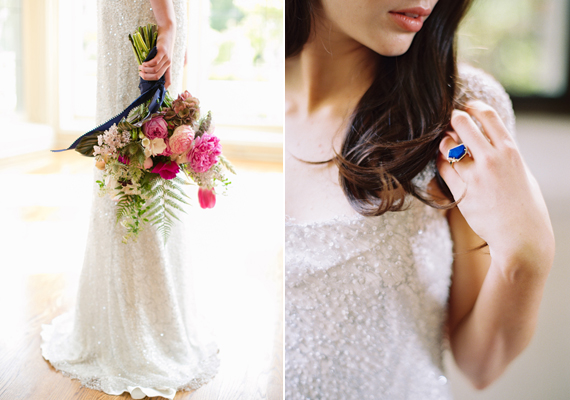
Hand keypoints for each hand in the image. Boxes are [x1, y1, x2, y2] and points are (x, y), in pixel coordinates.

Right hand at [138, 26, 174, 87]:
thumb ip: (155, 64)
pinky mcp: (163, 52)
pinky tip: (143, 63)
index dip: (163, 88)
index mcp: (168, 67)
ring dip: (146, 71)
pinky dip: (147, 64)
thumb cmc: (161, 44)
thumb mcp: (160, 56)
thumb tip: (145, 71)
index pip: (168, 81)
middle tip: (140, 74)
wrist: (167, 31)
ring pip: (155, 70)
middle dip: (147, 78)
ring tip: (140, 68)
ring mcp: (167, 58)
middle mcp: (169, 64)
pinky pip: (155, 62)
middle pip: (158, 77)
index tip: (154, 91)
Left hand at [437, 101, 553, 265]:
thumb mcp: (522, 172)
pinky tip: (443, 162)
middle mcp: (492, 159)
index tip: (467, 107)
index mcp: (510, 151)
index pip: (487, 116)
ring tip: (446, 145)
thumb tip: (489, 140)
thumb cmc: (524, 206)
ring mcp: (474, 176)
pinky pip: (442, 168)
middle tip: (450, 122)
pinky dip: (440, 162)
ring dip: (443, 142)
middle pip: (462, 123)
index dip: (473, 107)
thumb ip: (505, 155)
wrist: (521, 237)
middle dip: (453, 119)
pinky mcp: (461, 192)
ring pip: (447, 146)